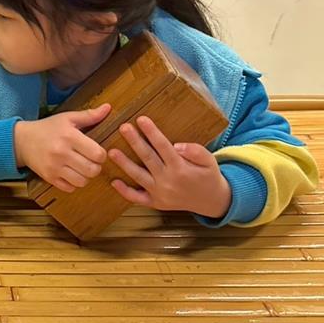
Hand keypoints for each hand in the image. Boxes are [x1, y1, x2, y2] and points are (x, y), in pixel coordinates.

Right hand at [14, 104, 110, 192]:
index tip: (96, 152)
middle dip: (96, 167)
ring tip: (82, 169)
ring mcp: (54, 167)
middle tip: (91, 162)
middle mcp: (62, 153)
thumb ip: (89, 115)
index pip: (97, 154)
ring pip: (82, 182)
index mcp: (69, 136)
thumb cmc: (48, 128)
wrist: (22, 140)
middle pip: (92, 170)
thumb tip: (108, 107)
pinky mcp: (48, 178)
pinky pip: (70, 188)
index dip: (102, 155)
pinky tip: (71, 174)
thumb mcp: (67, 118)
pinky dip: (73, 183)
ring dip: (86, 177)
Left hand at [109, 116, 231, 218]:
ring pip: (138, 176)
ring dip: (124, 164)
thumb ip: (196, 151)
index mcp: (181, 168)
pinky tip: (114, 181)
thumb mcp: (210, 161)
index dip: (152, 133)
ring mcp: (160, 193)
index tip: (141, 119)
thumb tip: (177, 146)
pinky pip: (137, 198)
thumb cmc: (208, 176)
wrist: (212, 201)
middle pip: (148, 158)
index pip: (163, 147)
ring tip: (111, 151)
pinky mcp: (156, 203)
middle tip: (123, 127)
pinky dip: (125, 191)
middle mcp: (168, 181)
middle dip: (135, 142)